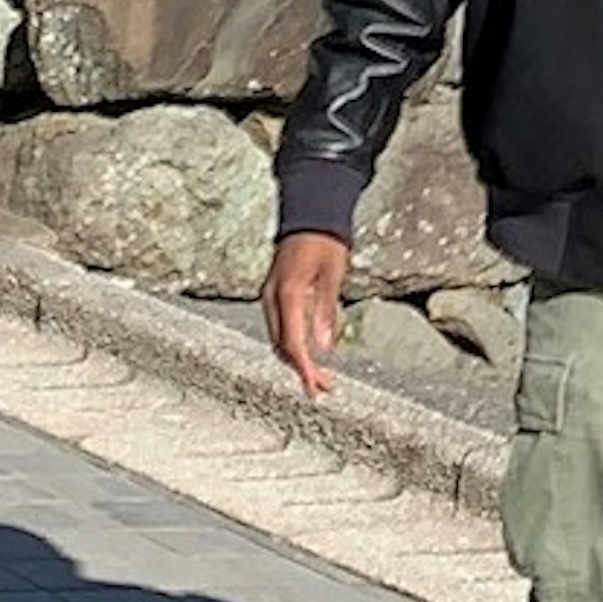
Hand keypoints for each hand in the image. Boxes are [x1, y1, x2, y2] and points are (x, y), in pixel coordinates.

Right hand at [264, 231, 349, 398]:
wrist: (309, 213)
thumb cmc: (325, 241)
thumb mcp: (333, 274)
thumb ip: (327, 310)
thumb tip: (324, 348)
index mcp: (287, 295)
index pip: (292, 343)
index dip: (304, 369)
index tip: (316, 387)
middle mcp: (271, 299)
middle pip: (282, 346)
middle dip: (302, 370)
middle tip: (324, 387)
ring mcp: (269, 297)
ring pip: (278, 339)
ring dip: (296, 359)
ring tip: (319, 375)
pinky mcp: (273, 294)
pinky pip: (279, 327)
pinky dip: (291, 344)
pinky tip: (307, 352)